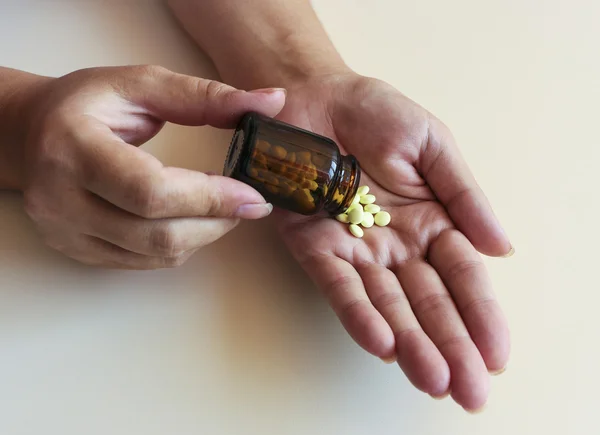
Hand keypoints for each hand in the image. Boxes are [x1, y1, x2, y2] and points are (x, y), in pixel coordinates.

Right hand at [19, 65, 285, 268]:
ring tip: (223, 207)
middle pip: (156, 233)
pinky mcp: (77, 250)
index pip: (150, 190)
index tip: (253, 194)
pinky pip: (143, 262)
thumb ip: (206, 96)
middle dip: (216, 221)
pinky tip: (192, 219)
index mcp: (73, 148)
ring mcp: (66, 232)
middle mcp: (61, 199)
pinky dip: (180, 244)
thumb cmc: (87, 105)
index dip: (209, 198)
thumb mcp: (142, 86)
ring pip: (155, 255)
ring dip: (204, 235)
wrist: (30, 134)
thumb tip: (271, 102)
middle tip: (248, 202)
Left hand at [275, 73, 511, 410]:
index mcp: (430, 223)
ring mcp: (355, 249)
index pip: (461, 277)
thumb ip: (464, 195)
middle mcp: (395, 245)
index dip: (480, 314)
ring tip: (432, 378)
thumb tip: (502, 248)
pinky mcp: (314, 245)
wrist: (316, 97)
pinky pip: (337, 284)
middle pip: (427, 302)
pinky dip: (358, 313)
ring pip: (386, 304)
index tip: (497, 354)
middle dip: (449, 345)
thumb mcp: (433, 145)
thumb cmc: (377, 115)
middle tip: (469, 391)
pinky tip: (381, 342)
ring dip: (409, 341)